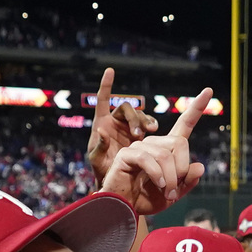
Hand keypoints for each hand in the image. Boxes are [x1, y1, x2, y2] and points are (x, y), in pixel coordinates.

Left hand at [84, 67, 157, 185]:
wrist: (117, 180)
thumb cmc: (102, 170)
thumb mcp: (96, 160)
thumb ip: (98, 146)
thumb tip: (101, 130)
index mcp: (102, 123)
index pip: (103, 100)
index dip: (106, 85)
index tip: (110, 71)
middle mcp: (116, 121)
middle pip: (127, 109)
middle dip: (134, 118)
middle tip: (138, 134)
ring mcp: (129, 127)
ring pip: (140, 115)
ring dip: (145, 122)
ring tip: (149, 133)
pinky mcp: (140, 135)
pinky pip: (148, 125)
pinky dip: (151, 126)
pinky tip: (155, 132)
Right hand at [100, 88, 209, 214]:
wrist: (124, 210)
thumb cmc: (146, 199)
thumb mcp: (173, 194)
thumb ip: (187, 182)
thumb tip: (200, 167)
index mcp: (167, 149)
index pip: (184, 124)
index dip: (196, 108)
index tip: (209, 90)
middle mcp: (154, 143)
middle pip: (180, 143)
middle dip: (182, 169)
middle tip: (174, 190)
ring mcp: (140, 146)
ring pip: (165, 154)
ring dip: (169, 178)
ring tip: (165, 192)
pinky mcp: (127, 154)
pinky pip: (149, 159)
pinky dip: (157, 175)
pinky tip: (157, 185)